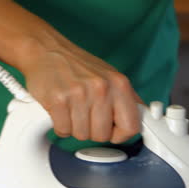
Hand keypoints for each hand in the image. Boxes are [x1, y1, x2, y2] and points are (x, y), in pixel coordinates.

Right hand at [21, 44, 142, 143]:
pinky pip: (63, 130)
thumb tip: (143, 118)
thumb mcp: (110, 76)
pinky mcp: (58, 101)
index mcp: (119, 84)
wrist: (45, 50)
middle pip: (102, 136)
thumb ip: (126, 99)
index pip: (131, 127)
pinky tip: (61, 110)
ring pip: (82, 135)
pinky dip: (60, 125)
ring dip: (75, 127)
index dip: (120, 134)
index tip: (112, 131)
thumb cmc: (76, 65)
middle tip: (85, 114)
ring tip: (72, 109)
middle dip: (92, 130)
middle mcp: (101, 89)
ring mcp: (79, 95)